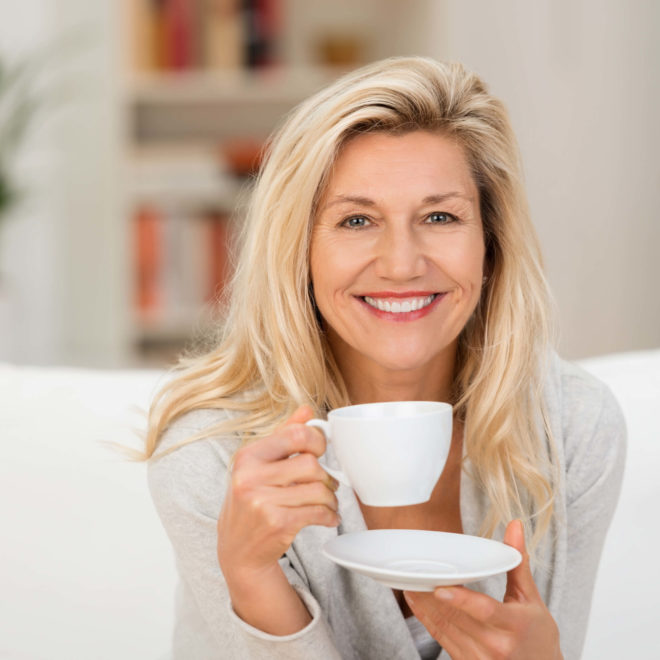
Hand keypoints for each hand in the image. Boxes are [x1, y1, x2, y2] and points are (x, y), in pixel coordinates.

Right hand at [217, 406, 338, 584]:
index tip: (320, 450)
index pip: (294, 435)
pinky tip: (328, 517)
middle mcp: (251, 477)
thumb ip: (283, 435)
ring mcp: (263, 502)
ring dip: (330, 498)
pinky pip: (317, 512)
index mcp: (248, 456)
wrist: (237, 550)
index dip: (316, 440)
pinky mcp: (277, 524)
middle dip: (325, 475)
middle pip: (310, 464)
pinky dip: (329, 515)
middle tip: (328, 483)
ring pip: (317, 489)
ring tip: (328, 502)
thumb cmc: (251, 501)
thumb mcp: (259, 465)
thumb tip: (307, 410)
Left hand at [404, 520, 562, 658]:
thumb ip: (517, 562)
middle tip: (413, 573)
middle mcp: (496, 645)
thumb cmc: (537, 634)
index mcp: (514, 625)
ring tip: (409, 584)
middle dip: (431, 596)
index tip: (439, 588)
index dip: (460, 600)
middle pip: (457, 618)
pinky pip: (442, 639)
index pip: (484, 611)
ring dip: (424, 606)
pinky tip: (416, 602)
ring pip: (445, 628)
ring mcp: (480, 659)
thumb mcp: (531, 599)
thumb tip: (514, 525)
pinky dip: (427, 619)